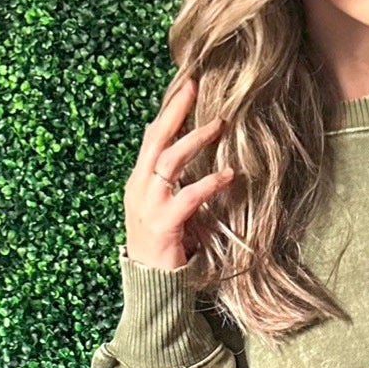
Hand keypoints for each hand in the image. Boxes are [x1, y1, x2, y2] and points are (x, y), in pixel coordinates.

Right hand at [123, 71, 233, 271]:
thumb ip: (174, 183)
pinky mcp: (163, 224)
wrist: (151, 282)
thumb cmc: (165, 244)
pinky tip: (228, 173)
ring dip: (195, 140)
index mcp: (140, 180)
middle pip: (156, 139)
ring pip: (169, 162)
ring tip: (219, 124)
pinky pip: (187, 197)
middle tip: (193, 85)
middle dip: (174, 110)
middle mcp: (139, 186)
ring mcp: (148, 204)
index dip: (167, 110)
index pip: (151, 136)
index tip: (183, 85)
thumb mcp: (165, 206)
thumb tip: (188, 156)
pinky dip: (208, 183)